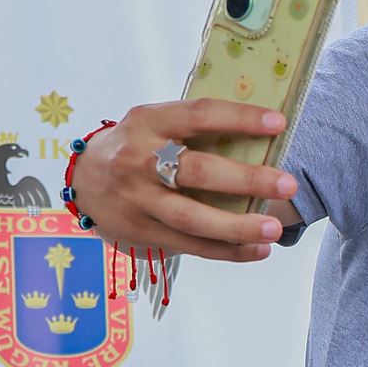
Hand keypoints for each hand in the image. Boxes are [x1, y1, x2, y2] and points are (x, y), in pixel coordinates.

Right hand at [68, 99, 300, 260]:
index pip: (198, 115)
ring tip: (274, 228)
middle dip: (246, 180)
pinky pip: (189, 246)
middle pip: (197, 173)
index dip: (239, 118)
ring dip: (238, 226)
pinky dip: (226, 251)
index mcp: (148, 122)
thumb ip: (192, 127)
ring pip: (192, 218)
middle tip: (287, 184)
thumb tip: (259, 134)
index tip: (279, 123)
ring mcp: (138, 201)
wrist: (80, 181)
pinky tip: (257, 250)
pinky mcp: (141, 233)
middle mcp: (139, 161)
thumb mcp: (152, 123)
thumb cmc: (134, 146)